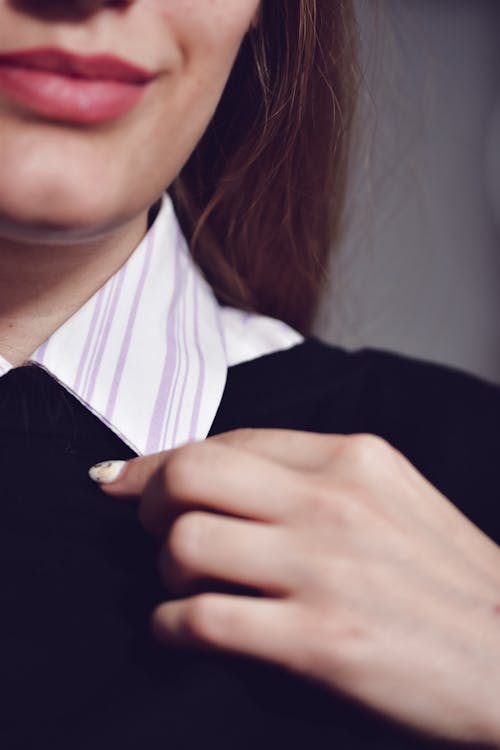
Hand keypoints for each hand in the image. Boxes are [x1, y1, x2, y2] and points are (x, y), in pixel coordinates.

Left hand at [93, 429, 499, 745]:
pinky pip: (203, 619)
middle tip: (154, 529)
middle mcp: (332, 501)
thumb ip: (313, 479)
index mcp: (352, 457)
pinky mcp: (319, 641)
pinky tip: (181, 631)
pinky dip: (171, 626)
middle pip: (191, 475)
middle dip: (151, 502)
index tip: (123, 478)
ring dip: (164, 568)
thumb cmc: (447, 579)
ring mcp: (324, 568)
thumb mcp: (390, 497)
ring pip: (186, 542)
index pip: (228, 441)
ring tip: (183, 585)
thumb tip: (226, 479)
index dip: (161, 460)